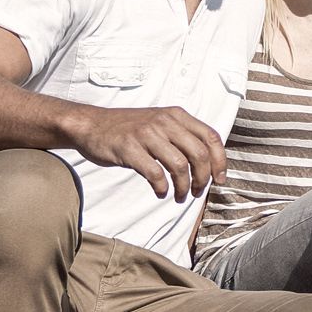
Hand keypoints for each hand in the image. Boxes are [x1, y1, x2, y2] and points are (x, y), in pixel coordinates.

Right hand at [68, 105, 225, 200]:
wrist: (91, 124)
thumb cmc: (129, 129)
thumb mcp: (160, 122)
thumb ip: (183, 136)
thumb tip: (208, 164)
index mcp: (176, 115)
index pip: (211, 137)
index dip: (220, 161)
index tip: (219, 180)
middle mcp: (164, 121)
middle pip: (199, 154)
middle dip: (203, 179)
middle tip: (197, 192)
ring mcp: (146, 134)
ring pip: (179, 166)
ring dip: (183, 187)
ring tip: (179, 196)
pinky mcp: (129, 148)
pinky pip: (155, 173)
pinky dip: (162, 187)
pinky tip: (161, 192)